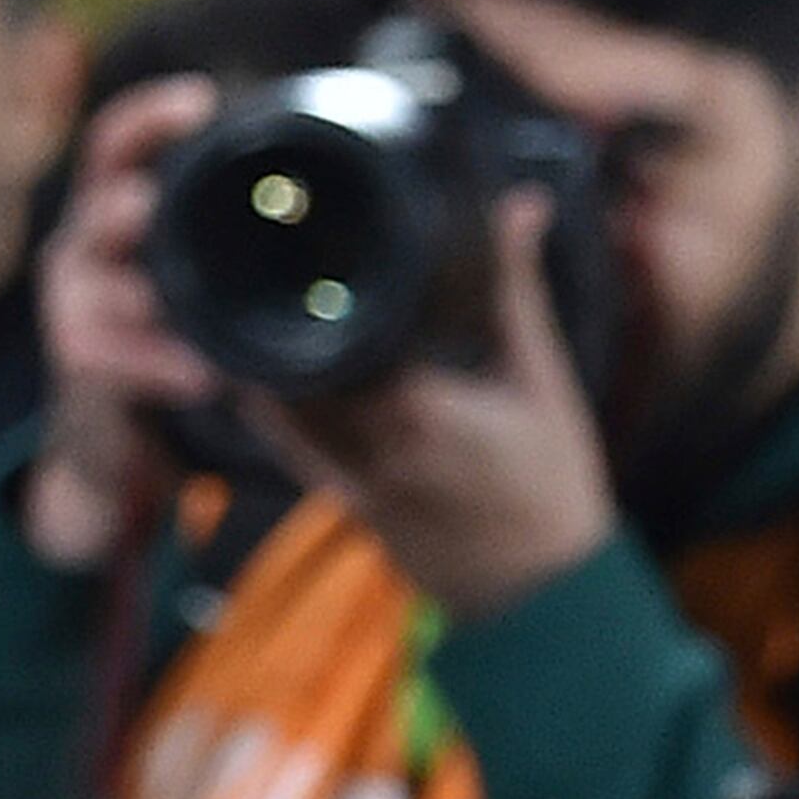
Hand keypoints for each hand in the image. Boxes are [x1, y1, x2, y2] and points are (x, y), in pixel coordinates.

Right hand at [19, 76, 222, 570]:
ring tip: (175, 304)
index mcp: (113, 209)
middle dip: (121, 207)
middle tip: (148, 206)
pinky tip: (204, 378)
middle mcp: (82, 250)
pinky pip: (112, 360)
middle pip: (96, 210)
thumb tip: (362, 167)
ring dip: (142, 296)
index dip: (147, 117)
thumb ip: (229, 227)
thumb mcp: (195, 272)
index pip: (115, 144)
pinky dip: (159, 366)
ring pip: (97, 290)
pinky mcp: (81, 367)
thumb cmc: (173, 335)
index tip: (199, 99)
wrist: (117, 435)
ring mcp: (73, 309)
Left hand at [241, 188, 612, 626]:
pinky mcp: (342, 498)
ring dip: (265, 354)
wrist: (539, 594)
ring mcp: (349, 477)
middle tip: (264, 251)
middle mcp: (372, 444)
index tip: (300, 234)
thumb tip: (521, 204)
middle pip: (298, 362)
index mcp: (421, 408)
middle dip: (283, 313)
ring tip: (248, 293)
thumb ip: (515, 292)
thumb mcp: (541, 379)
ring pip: (280, 404)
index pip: (340, 333)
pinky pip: (288, 441)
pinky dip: (269, 402)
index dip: (314, 285)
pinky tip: (251, 361)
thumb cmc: (551, 483)